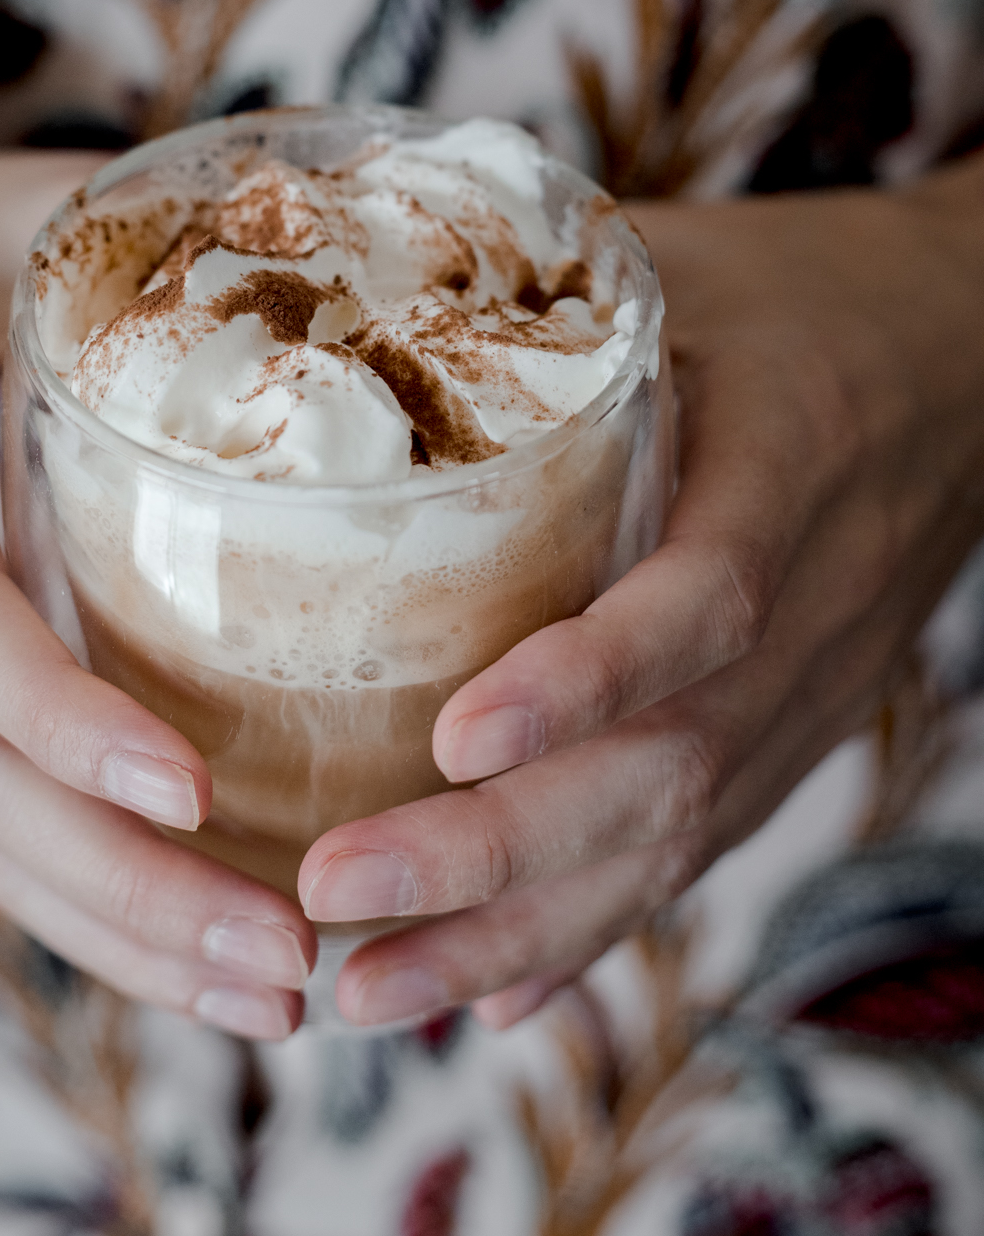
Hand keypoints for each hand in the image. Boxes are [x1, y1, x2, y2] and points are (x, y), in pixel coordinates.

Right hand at [0, 102, 314, 1038]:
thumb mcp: (42, 205)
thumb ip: (183, 236)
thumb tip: (386, 260)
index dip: (57, 712)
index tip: (195, 790)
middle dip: (115, 883)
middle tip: (278, 959)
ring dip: (106, 926)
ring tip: (263, 994)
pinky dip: (75, 890)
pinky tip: (186, 943)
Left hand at [298, 157, 983, 1028]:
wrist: (969, 351)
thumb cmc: (800, 291)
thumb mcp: (684, 261)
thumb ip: (543, 290)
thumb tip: (336, 285)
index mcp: (789, 460)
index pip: (703, 599)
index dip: (589, 679)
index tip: (454, 738)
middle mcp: (811, 603)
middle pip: (671, 764)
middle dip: (499, 852)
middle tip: (335, 892)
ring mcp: (812, 688)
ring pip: (678, 838)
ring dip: (521, 929)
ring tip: (371, 993)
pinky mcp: (796, 729)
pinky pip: (702, 849)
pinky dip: (594, 929)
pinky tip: (492, 989)